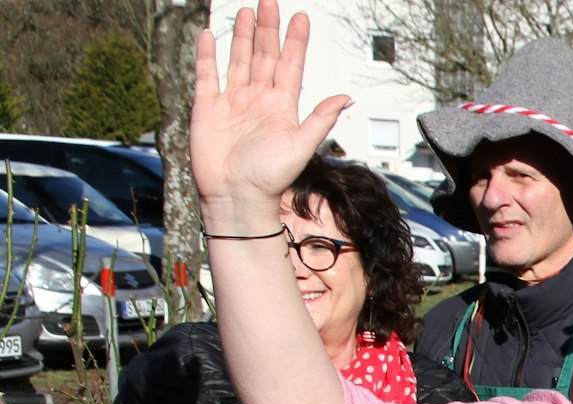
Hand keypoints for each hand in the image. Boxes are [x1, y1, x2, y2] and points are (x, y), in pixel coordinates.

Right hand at [192, 2, 349, 228]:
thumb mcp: (301, 145)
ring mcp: (232, 102)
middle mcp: (258, 100)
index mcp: (282, 107)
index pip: (290, 65)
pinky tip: (210, 35)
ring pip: (239, 60)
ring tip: (247, 12)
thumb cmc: (270, 178)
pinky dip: (207, 55)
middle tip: (270, 1)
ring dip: (243, 36)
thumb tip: (347, 97)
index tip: (301, 17)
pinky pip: (207, 75)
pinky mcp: (208, 109)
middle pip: (264, 56)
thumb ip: (321, 119)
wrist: (236, 197)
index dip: (295, 41)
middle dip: (268, 29)